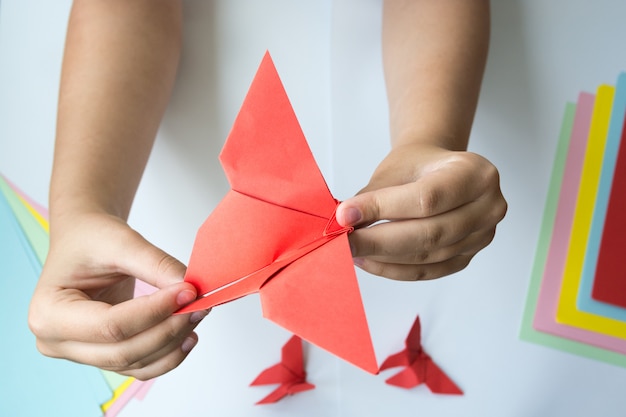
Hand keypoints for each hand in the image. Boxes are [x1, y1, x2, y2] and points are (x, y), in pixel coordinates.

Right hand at [28, 212, 207, 379]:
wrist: (85, 239)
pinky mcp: (104, 354)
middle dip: (168, 330)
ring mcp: (80, 353)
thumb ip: (157, 266)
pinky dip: (168, 355)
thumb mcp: (121, 242)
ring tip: (198, 314)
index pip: (111, 325)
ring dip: (173, 343)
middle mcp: (56, 341)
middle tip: (199, 305)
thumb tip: (191, 289)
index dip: (155, 312)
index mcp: (48, 313)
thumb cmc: (91, 237)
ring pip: (135, 362)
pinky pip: (140, 366)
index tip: (188, 292)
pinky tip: (188, 335)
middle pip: (123, 350)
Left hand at [336, 143, 505, 280]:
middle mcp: (489, 206)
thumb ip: (374, 196)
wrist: (438, 171)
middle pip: (430, 233)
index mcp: (475, 173)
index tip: (346, 215)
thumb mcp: (396, 170)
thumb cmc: (418, 166)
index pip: (427, 198)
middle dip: (380, 241)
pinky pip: (429, 271)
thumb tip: (346, 223)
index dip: (383, 208)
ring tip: (354, 251)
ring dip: (385, 258)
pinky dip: (396, 269)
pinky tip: (371, 262)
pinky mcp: (469, 257)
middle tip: (345, 242)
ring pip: (428, 256)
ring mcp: (483, 235)